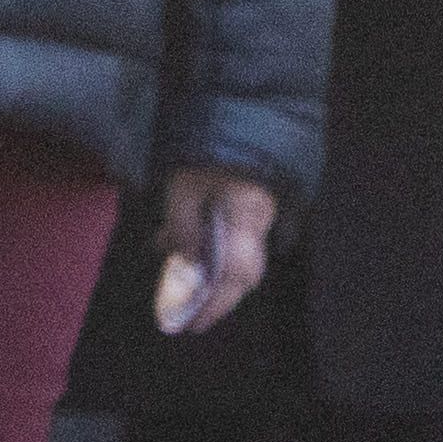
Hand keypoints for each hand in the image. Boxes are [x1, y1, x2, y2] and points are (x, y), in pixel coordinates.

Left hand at [154, 170, 276, 336]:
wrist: (241, 119)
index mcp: (246, 217)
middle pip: (243, 274)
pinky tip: (185, 256)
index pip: (235, 273)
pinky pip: (236, 246)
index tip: (194, 323)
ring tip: (184, 292)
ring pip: (239, 262)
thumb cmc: (206, 154)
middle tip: (190, 317)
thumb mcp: (184, 188)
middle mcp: (259, 223)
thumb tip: (184, 267)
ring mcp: (259, 218)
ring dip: (212, 280)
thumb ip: (183, 227)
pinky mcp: (252, 212)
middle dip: (216, 299)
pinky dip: (213, 259)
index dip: (215, 302)